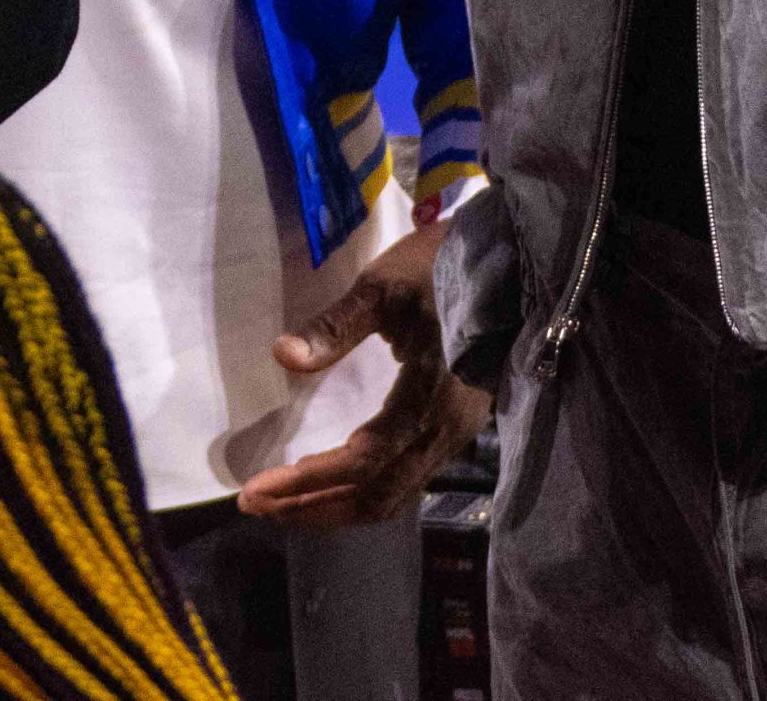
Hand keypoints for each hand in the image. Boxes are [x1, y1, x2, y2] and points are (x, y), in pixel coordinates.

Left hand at [231, 222, 489, 528]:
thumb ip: (334, 326)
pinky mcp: (456, 429)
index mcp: (428, 397)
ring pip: (394, 495)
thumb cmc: (437, 268)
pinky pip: (408, 480)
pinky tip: (334, 485)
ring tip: (286, 506)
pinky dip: (366, 493)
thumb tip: (282, 355)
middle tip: (258, 505)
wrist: (508, 260)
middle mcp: (445, 430)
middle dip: (315, 506)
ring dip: (338, 506)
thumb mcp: (381, 287)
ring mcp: (455, 434)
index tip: (259, 488)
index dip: (310, 482)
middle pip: (377, 494)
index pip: (363, 461)